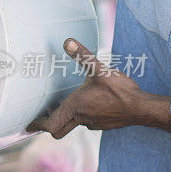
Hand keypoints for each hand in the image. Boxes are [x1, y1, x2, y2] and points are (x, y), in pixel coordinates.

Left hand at [27, 38, 170, 138]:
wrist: (142, 107)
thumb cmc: (120, 91)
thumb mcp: (99, 70)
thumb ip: (83, 56)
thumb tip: (68, 42)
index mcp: (75, 108)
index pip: (50, 125)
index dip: (38, 125)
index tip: (28, 125)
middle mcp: (81, 119)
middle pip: (58, 130)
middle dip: (48, 124)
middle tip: (42, 118)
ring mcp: (94, 124)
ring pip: (73, 124)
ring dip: (67, 117)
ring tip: (64, 104)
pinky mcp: (104, 123)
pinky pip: (87, 122)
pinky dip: (82, 115)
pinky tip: (89, 103)